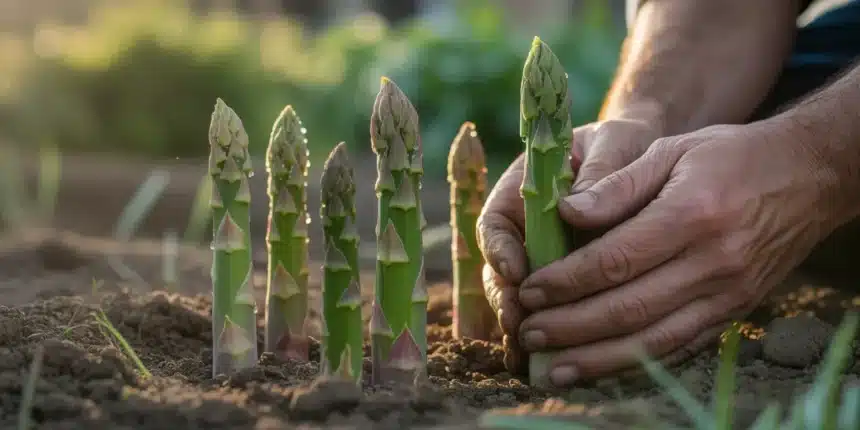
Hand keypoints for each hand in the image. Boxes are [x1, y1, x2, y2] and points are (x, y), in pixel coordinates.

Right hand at [477, 118, 661, 373]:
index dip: (500, 250)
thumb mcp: (612, 145)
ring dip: (522, 324)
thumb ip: (598, 172)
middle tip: (519, 320)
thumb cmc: (621, 146)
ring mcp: (539, 259)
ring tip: (529, 350)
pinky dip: (547, 336)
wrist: (642, 159)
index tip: (517, 270)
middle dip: (506, 298)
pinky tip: (552, 360)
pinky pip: (547, 312)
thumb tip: (575, 207)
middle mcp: (523, 231)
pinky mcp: (561, 284)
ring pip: (519, 298)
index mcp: (521, 192)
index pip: (496, 224)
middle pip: (500, 271)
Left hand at [516, 121, 836, 386]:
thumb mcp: (672, 150)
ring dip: (598, 358)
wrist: (808, 177)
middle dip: (571, 326)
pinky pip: (681, 346)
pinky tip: (602, 367)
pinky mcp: (736, 312)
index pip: (616, 260)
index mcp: (692, 215)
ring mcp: (729, 294)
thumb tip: (565, 212)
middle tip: (528, 333)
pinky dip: (637, 362)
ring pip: (654, 339)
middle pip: (629, 308)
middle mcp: (713, 262)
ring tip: (554, 366)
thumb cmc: (729, 156)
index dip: (567, 281)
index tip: (529, 290)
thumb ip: (617, 184)